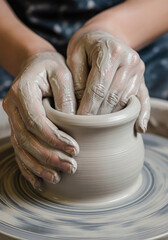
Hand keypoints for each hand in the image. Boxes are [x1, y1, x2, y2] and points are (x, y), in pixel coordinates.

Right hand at [3, 51, 78, 188]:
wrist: (36, 64)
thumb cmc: (52, 67)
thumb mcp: (63, 73)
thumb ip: (68, 96)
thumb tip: (74, 122)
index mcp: (23, 91)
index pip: (36, 121)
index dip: (53, 138)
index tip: (74, 149)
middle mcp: (13, 106)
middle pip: (27, 138)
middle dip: (48, 156)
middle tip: (70, 167)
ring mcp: (12, 117)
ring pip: (22, 147)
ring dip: (38, 165)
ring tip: (56, 178)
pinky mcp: (17, 125)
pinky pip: (19, 149)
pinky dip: (27, 166)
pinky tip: (38, 180)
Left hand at [67, 30, 149, 132]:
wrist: (103, 35)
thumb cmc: (85, 46)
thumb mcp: (74, 56)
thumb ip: (77, 81)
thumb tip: (79, 109)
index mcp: (111, 51)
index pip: (98, 87)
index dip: (88, 107)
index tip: (79, 121)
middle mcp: (129, 59)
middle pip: (113, 96)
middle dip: (99, 115)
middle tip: (87, 128)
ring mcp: (138, 69)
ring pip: (125, 100)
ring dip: (113, 117)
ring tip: (101, 129)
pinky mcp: (141, 78)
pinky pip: (143, 98)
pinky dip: (141, 114)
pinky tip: (139, 128)